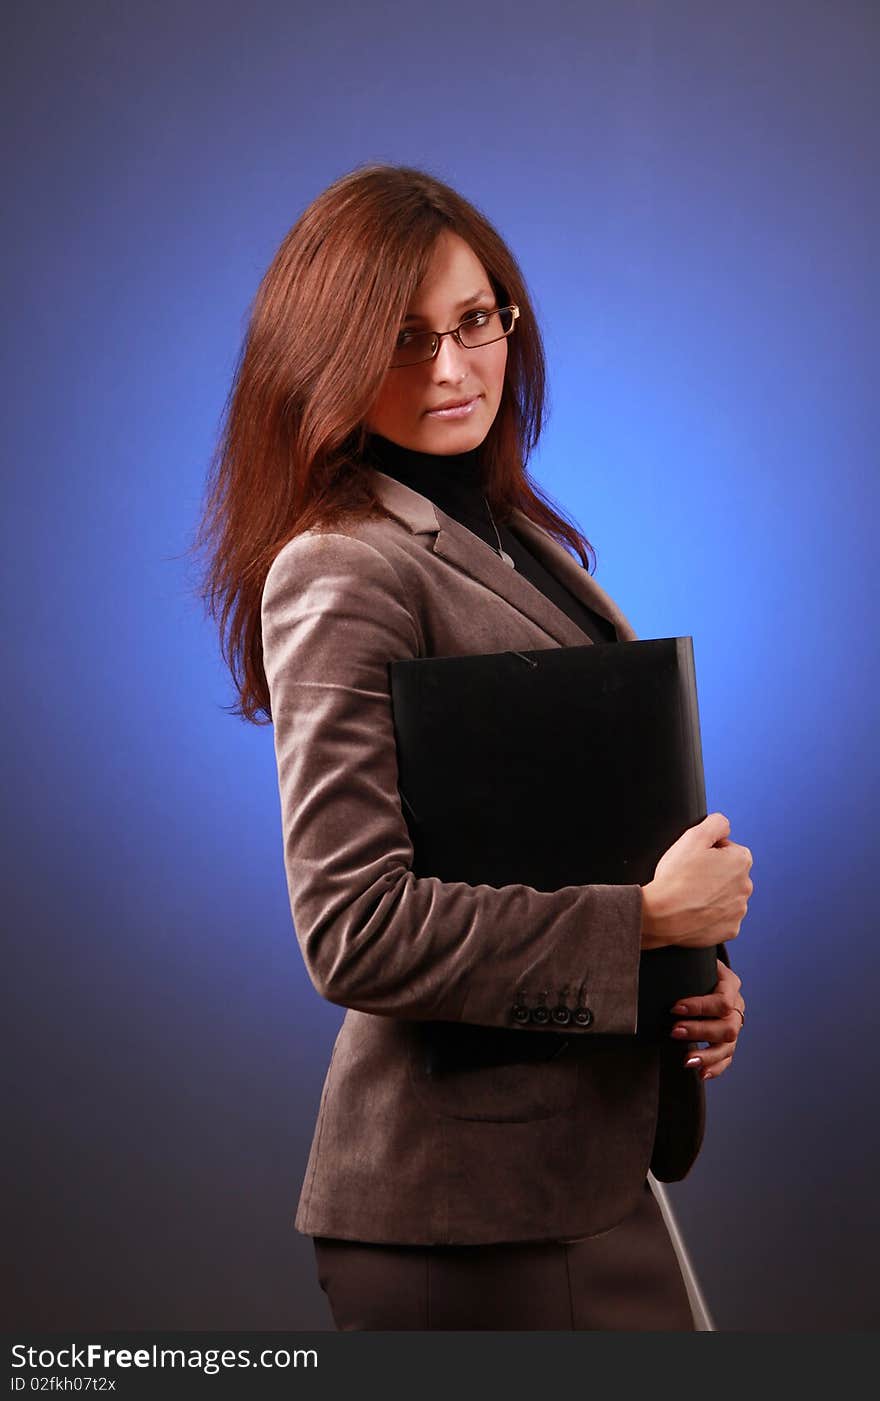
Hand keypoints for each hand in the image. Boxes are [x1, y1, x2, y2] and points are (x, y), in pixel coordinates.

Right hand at [640, 812, 753, 949]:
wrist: (660, 916)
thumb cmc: (675, 877)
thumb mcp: (693, 836)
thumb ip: (716, 822)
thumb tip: (725, 826)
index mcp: (741, 860)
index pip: (725, 848)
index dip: (705, 852)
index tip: (692, 860)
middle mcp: (746, 886)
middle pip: (726, 873)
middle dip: (711, 873)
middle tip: (688, 878)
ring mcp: (739, 910)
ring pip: (724, 896)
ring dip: (711, 894)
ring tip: (689, 896)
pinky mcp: (729, 930)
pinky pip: (721, 918)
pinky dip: (709, 915)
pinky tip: (694, 911)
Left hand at [669, 958, 744, 1080]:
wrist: (705, 972)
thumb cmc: (693, 965)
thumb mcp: (692, 958)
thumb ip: (681, 959)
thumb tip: (653, 949)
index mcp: (730, 983)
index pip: (722, 1000)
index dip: (699, 1006)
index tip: (674, 1007)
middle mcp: (737, 1005)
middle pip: (727, 1026)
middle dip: (700, 1031)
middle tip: (674, 1031)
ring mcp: (735, 1024)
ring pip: (729, 1046)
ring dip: (707, 1055)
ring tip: (686, 1060)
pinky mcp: (729, 1040)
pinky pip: (728, 1058)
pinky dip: (715, 1068)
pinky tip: (700, 1074)